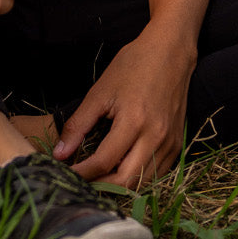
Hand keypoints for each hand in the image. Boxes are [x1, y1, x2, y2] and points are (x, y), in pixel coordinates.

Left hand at [52, 28, 194, 188]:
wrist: (171, 52)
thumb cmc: (133, 65)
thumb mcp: (100, 91)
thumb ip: (79, 125)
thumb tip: (60, 153)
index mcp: (134, 121)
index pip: (103, 162)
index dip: (82, 173)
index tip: (65, 174)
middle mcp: (155, 137)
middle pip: (125, 181)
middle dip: (100, 186)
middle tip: (80, 182)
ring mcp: (170, 143)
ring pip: (143, 183)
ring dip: (119, 186)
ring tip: (98, 179)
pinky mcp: (177, 144)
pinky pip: (157, 174)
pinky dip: (138, 179)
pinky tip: (121, 170)